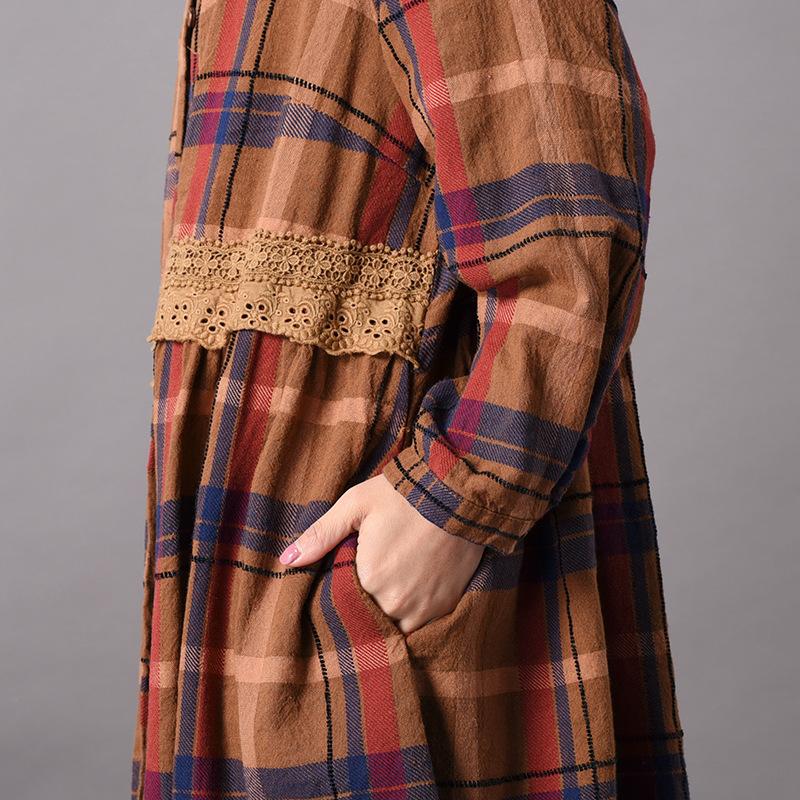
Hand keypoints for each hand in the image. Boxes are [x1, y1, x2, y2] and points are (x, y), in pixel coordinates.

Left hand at [279, 474, 484, 633]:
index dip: (345, 586)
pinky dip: (415, 610)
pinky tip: (415, 586)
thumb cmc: (404, 495)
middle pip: (369, 613)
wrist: (459, 493)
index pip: (344, 598)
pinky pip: (422, 623)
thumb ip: (321, 535)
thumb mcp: (356, 505)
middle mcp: (394, 602)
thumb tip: (286, 561)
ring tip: (396, 580)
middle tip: (378, 570)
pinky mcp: (446, 607)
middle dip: (368, 599)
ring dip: (391, 608)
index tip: (351, 570)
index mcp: (368, 579)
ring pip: (395, 623)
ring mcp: (423, 609)